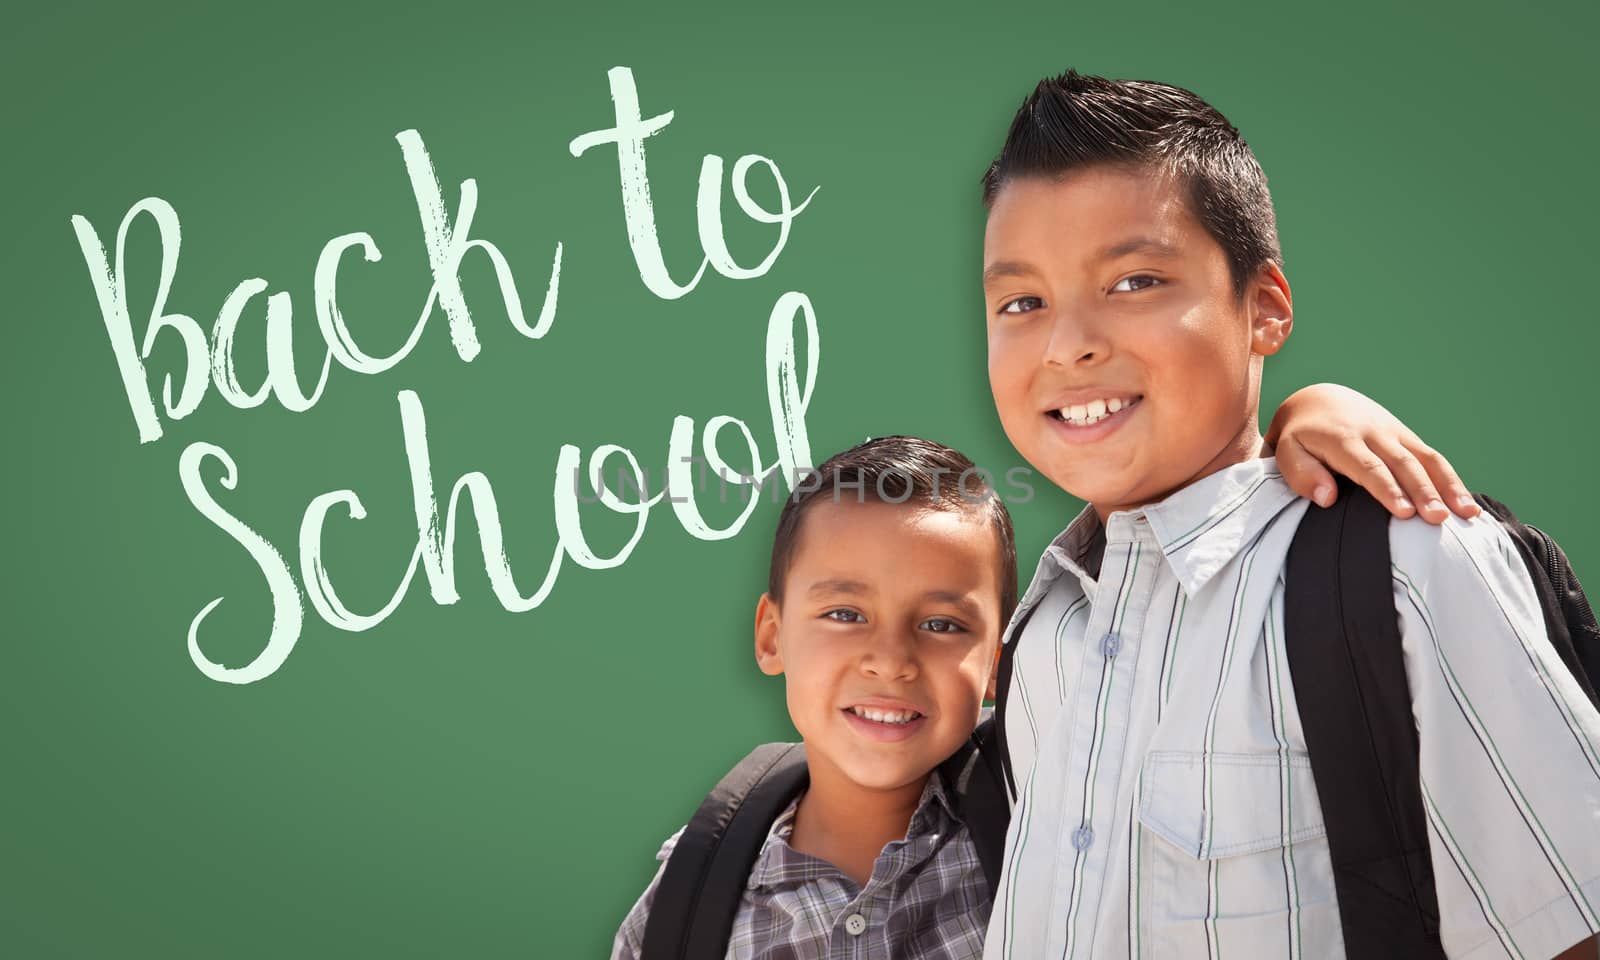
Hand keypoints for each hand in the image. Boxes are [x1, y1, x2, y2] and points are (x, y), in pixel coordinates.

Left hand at [1265, 383, 1479, 524]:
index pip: (1368, 467)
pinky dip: (1452, 480)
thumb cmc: (1299, 436)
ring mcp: (1395, 433)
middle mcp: (1374, 433)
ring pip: (1426, 458)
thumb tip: (1328, 498)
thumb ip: (1302, 473)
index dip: (1387, 489)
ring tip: (1467, 515)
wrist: (1319, 399)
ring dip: (1448, 486)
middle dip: (1423, 492)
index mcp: (1342, 439)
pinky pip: (1433, 457)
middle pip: (1403, 464)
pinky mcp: (1407, 437)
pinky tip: (1467, 505)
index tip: (1404, 513)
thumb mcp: (1286, 450)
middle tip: (1438, 519)